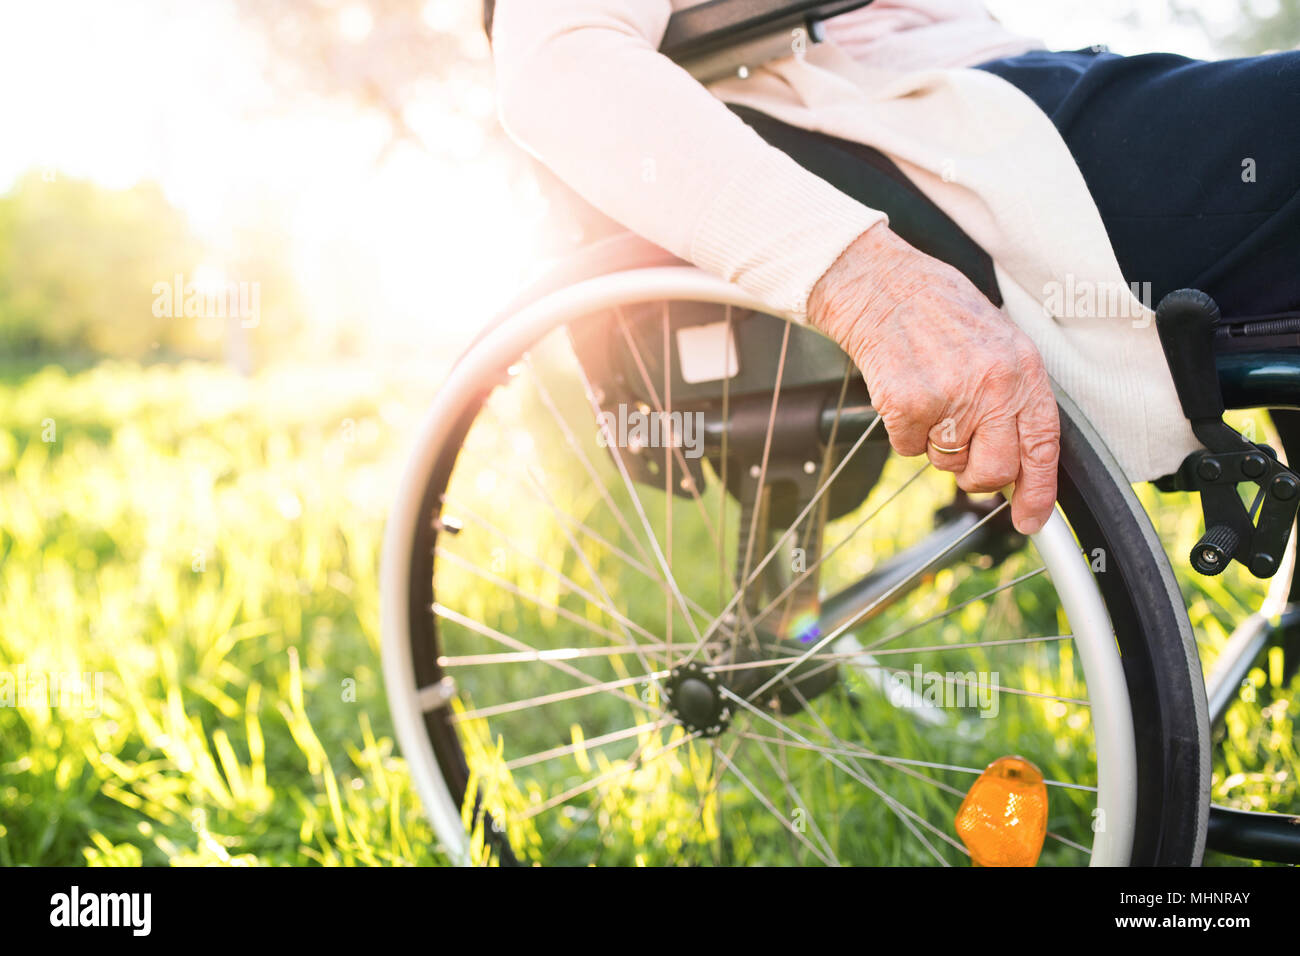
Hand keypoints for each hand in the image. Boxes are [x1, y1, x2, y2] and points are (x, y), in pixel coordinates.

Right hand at [807, 224, 1058, 534]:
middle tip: (961, 456)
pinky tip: (903, 393)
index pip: (1042, 446)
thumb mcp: (996, 344)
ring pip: (946, 462)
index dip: (1038, 492)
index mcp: (1022, 369)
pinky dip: (901, 431)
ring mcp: (950, 397)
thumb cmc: (938, 312)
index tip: (1030, 518)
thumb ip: (1012, 397)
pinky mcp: (908, 405)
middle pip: (994, 470)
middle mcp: (992, 385)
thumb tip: (1018, 460)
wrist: (882, 287)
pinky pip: (906, 448)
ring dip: (934, 444)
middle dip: (976, 475)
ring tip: (929, 398)